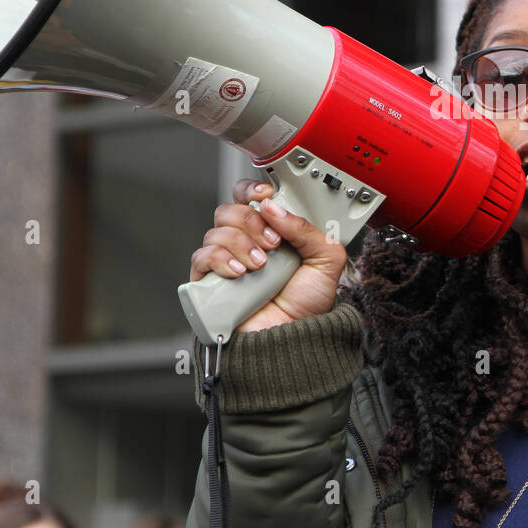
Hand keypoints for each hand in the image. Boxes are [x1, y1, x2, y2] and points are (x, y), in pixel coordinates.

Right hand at [188, 179, 349, 332]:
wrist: (294, 338)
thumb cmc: (307, 303)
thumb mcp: (326, 259)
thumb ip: (307, 228)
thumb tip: (274, 206)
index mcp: (270, 230)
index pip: (249, 196)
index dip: (252, 189)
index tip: (266, 194)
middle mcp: (246, 241)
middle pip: (229, 209)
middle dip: (253, 221)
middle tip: (273, 243)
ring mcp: (226, 260)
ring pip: (217, 231)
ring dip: (242, 244)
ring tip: (261, 266)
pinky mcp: (210, 280)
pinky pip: (202, 257)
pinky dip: (221, 259)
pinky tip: (240, 272)